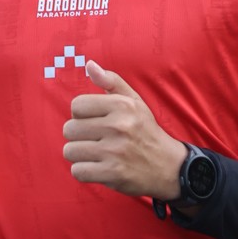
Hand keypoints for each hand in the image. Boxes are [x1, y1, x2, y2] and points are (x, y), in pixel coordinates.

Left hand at [63, 61, 186, 199]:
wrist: (168, 166)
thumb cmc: (145, 131)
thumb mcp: (134, 102)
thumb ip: (111, 81)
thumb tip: (89, 65)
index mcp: (122, 105)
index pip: (76, 105)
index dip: (81, 115)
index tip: (94, 121)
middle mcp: (119, 126)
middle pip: (69, 129)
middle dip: (79, 136)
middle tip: (96, 140)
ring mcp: (115, 151)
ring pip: (70, 151)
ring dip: (80, 155)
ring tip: (96, 154)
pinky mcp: (112, 173)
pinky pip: (78, 171)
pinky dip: (84, 171)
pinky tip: (97, 168)